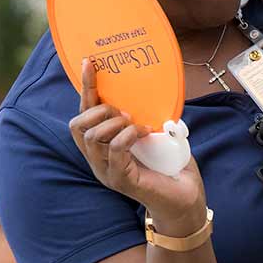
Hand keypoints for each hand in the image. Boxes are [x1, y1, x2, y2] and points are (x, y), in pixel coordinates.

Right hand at [71, 60, 204, 228]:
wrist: (186, 200)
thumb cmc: (171, 168)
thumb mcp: (157, 135)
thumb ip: (148, 115)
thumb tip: (154, 89)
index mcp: (102, 147)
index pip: (84, 114)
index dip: (86, 88)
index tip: (90, 62)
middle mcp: (97, 159)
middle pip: (77, 125)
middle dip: (98, 109)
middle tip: (125, 112)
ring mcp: (106, 171)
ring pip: (92, 136)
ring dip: (114, 123)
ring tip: (135, 124)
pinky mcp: (120, 179)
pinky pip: (115, 148)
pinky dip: (129, 135)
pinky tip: (145, 133)